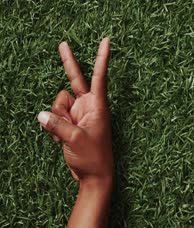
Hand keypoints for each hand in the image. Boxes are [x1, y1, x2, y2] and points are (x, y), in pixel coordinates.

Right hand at [38, 38, 112, 187]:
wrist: (93, 177)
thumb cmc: (93, 158)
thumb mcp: (75, 140)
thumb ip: (58, 125)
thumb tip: (42, 115)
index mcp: (97, 106)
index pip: (99, 77)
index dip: (101, 58)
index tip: (107, 41)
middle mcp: (88, 106)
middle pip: (75, 80)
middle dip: (69, 63)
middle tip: (62, 43)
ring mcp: (78, 114)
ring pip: (58, 102)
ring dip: (57, 116)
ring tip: (66, 134)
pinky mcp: (70, 123)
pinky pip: (54, 116)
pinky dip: (53, 125)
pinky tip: (61, 139)